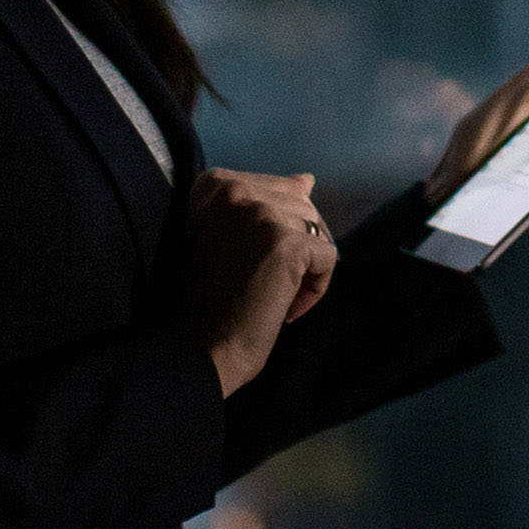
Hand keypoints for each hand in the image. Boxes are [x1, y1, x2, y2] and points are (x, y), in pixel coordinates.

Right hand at [191, 166, 339, 396]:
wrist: (200, 348)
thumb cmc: (210, 299)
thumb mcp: (228, 235)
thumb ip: (265, 202)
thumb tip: (308, 179)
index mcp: (216, 183)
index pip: (280, 189)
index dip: (277, 233)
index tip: (248, 263)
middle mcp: (235, 189)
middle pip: (303, 207)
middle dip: (294, 250)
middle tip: (258, 284)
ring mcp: (260, 213)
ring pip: (318, 231)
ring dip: (304, 271)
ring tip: (269, 296)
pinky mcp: (285, 242)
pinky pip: (329, 257)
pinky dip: (315, 289)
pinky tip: (285, 309)